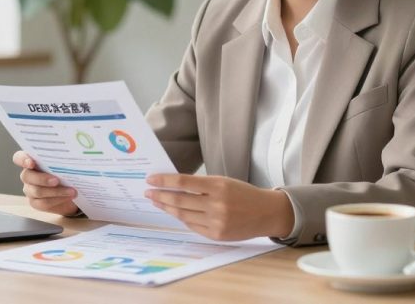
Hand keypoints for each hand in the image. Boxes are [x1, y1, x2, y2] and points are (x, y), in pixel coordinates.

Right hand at [12, 151, 79, 216]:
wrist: (72, 189)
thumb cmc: (67, 171)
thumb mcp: (66, 162)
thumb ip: (63, 158)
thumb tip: (73, 155)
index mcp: (31, 160)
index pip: (19, 158)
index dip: (23, 160)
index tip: (32, 163)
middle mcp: (27, 175)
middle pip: (27, 176)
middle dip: (42, 178)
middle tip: (57, 180)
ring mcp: (30, 190)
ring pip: (37, 191)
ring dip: (56, 191)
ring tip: (72, 191)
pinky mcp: (35, 203)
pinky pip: (43, 203)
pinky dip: (58, 199)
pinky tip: (68, 197)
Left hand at [145, 174, 293, 241]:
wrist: (266, 212)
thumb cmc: (243, 194)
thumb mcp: (224, 182)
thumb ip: (201, 185)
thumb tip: (173, 185)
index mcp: (218, 186)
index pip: (183, 182)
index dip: (164, 181)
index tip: (151, 179)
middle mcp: (216, 204)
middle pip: (179, 200)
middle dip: (160, 196)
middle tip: (148, 192)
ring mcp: (216, 221)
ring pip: (183, 214)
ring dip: (167, 208)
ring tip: (157, 202)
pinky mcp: (217, 235)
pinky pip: (192, 226)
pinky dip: (182, 218)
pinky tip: (174, 213)